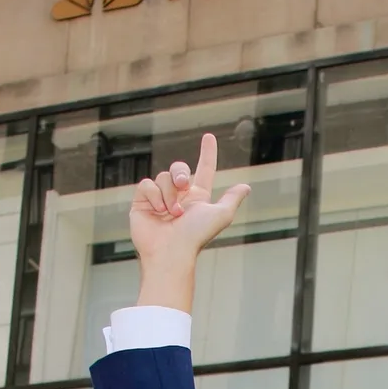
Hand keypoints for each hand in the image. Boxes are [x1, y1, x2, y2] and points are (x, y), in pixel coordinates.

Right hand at [130, 133, 249, 310]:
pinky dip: (154, 196)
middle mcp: (179, 196)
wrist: (171, 251)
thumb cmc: (196, 236)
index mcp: (198, 197)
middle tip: (183, 186)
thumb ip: (232, 199)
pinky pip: (146, 185)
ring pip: (163, 177)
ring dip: (169, 194)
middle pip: (179, 168)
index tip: (209, 136)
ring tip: (171, 214)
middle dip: (181, 173)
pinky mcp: (142, 202)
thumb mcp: (221, 215)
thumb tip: (246, 187)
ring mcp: (160, 199)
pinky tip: (157, 212)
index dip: (208, 153)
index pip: (205, 170)